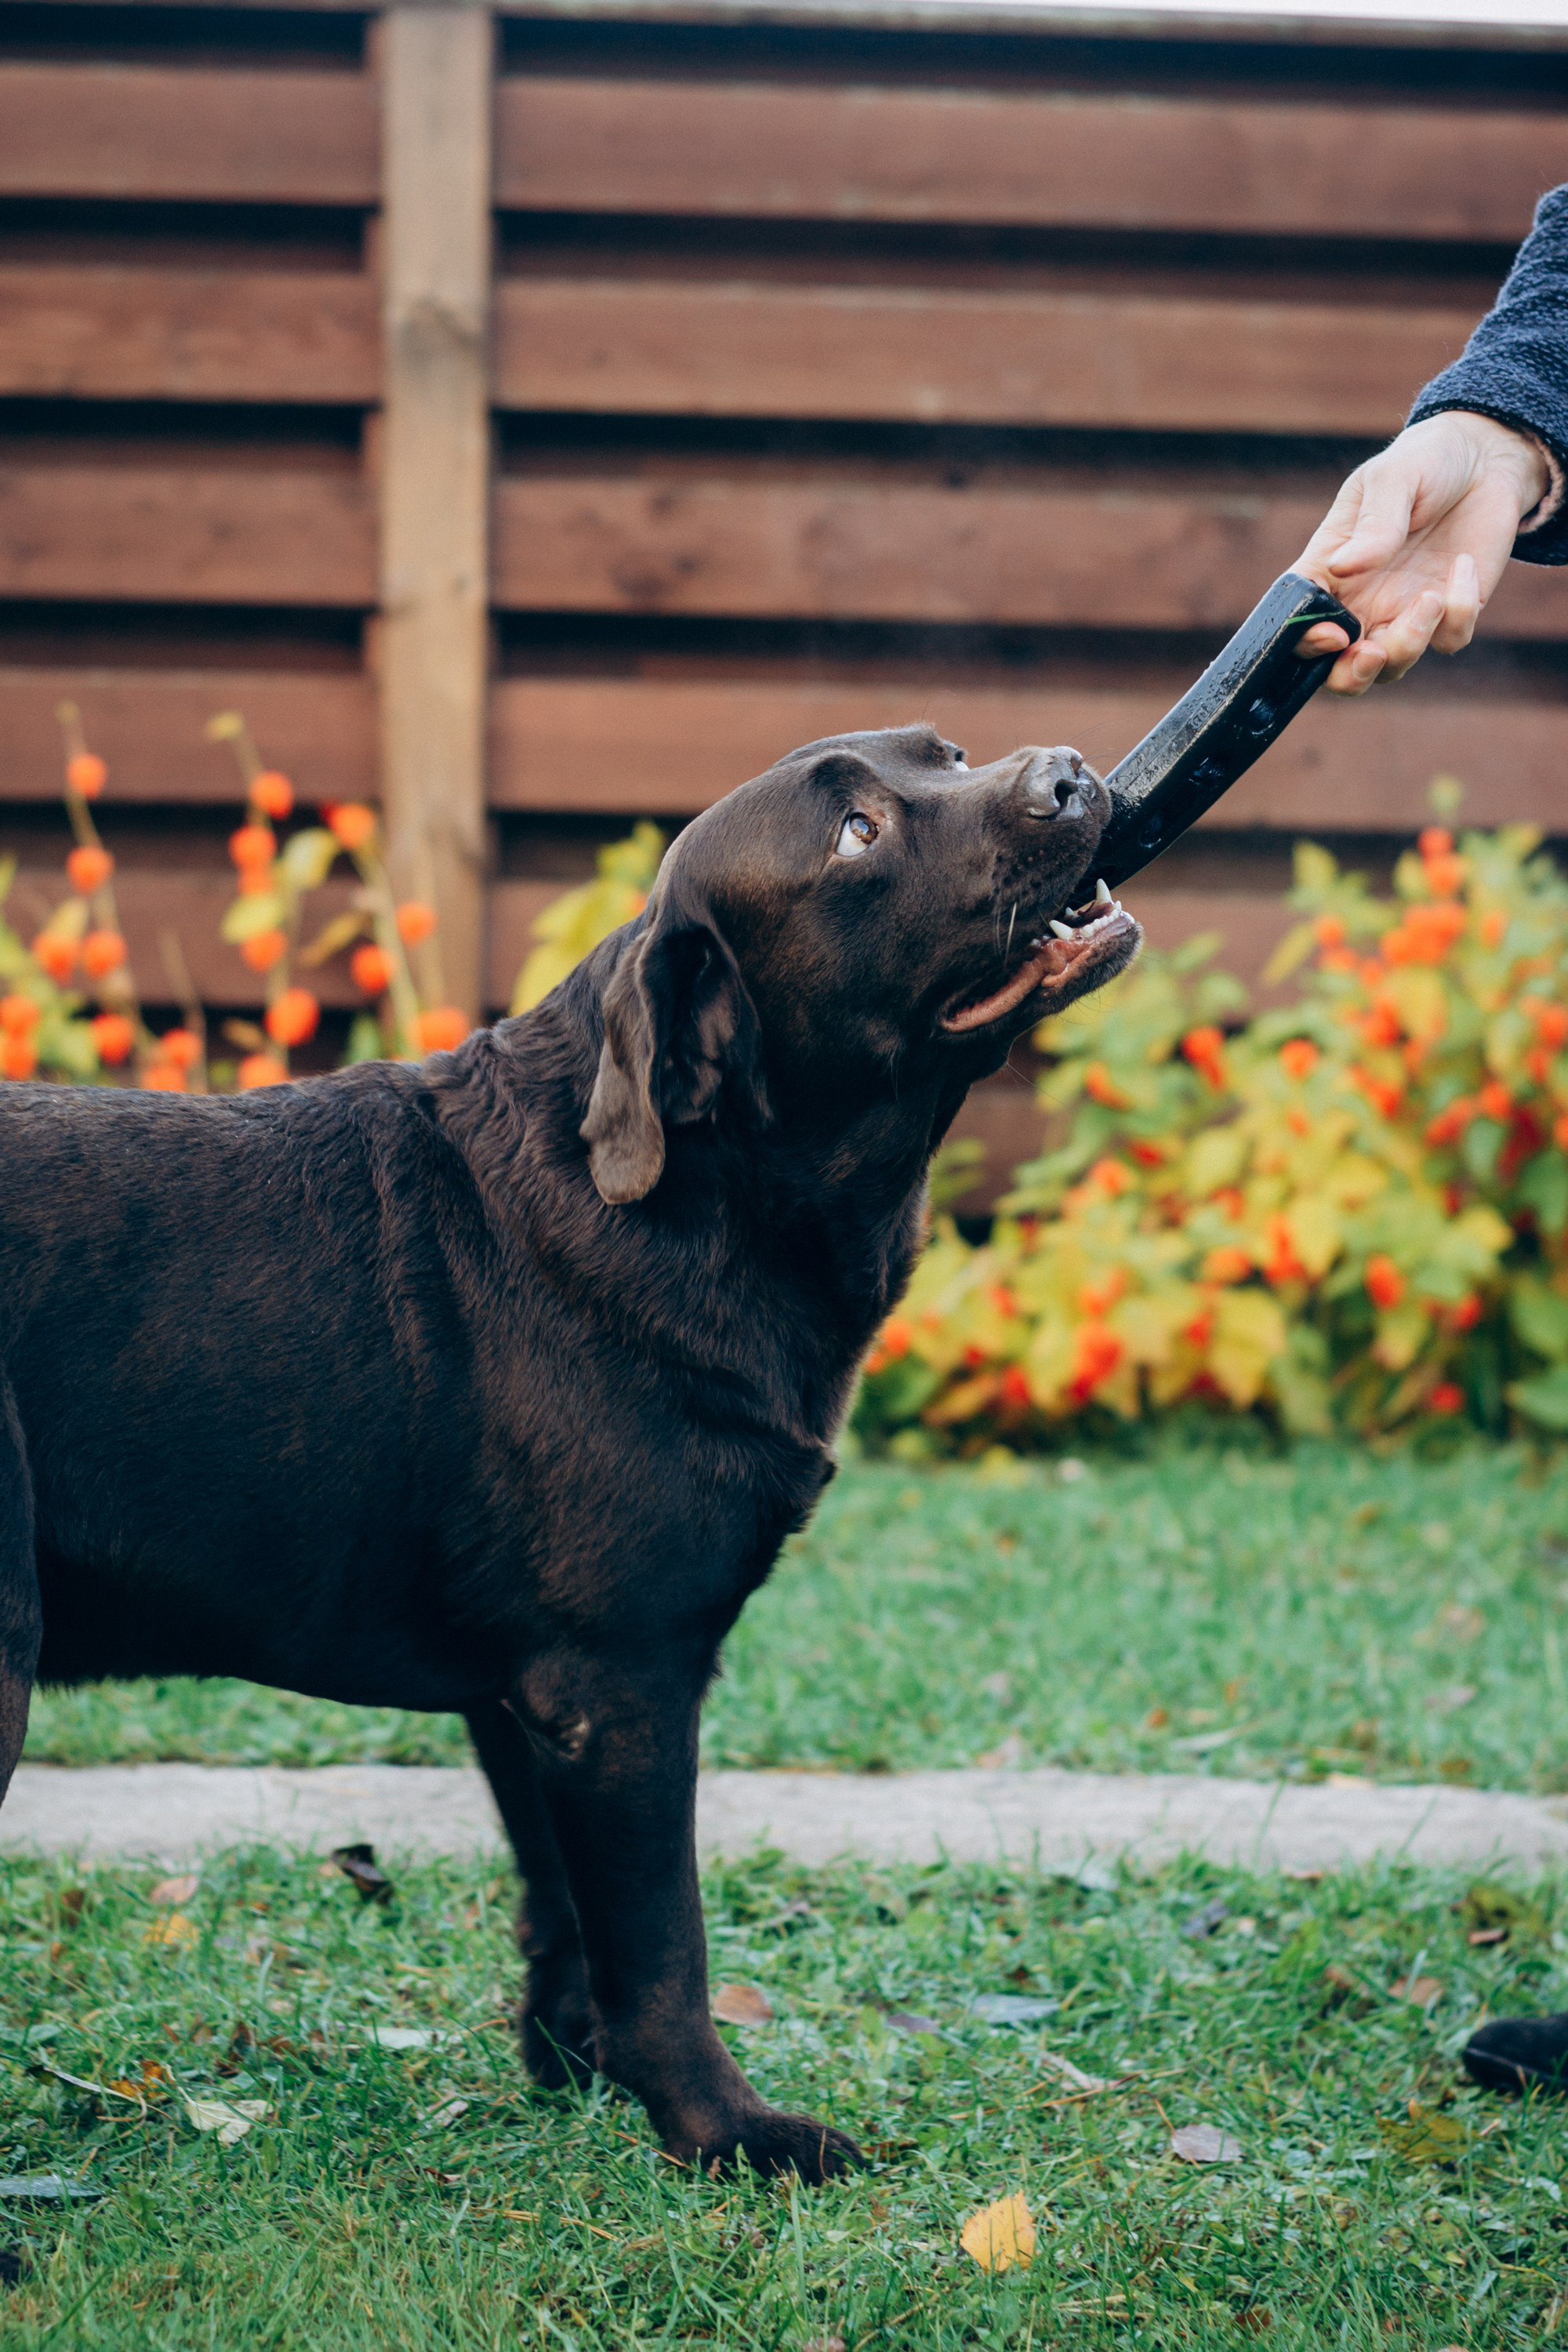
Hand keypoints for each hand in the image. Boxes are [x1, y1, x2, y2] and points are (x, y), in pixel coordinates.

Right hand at [1292, 412, 1549, 694]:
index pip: (1300, 624)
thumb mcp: (1392, 479)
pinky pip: (1450, 640)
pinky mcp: (1451, 613)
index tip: (1334, 634)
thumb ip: (1371, 525)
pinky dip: (1460, 612)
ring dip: (1408, 645)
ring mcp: (1404, 612)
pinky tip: (1464, 565)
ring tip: (1431, 597)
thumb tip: (1342, 568)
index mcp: (1329, 572)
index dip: (1307, 644)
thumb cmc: (1424, 462)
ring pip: (1392, 666)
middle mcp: (1361, 602)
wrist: (1485, 459)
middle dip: (1351, 676)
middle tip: (1372, 654)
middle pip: (1338, 669)